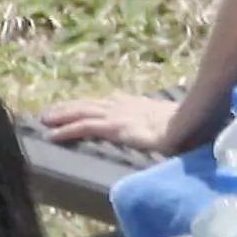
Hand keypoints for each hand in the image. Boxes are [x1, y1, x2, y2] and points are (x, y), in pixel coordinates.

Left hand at [40, 93, 179, 152]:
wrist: (191, 124)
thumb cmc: (188, 127)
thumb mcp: (173, 122)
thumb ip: (163, 123)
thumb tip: (163, 129)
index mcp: (139, 104)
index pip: (110, 101)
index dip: (93, 103)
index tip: (80, 105)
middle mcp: (126, 105)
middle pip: (93, 104)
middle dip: (72, 106)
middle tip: (52, 111)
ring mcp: (119, 114)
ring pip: (84, 112)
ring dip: (64, 114)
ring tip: (46, 118)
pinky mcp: (114, 126)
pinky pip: (85, 126)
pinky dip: (67, 129)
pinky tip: (52, 134)